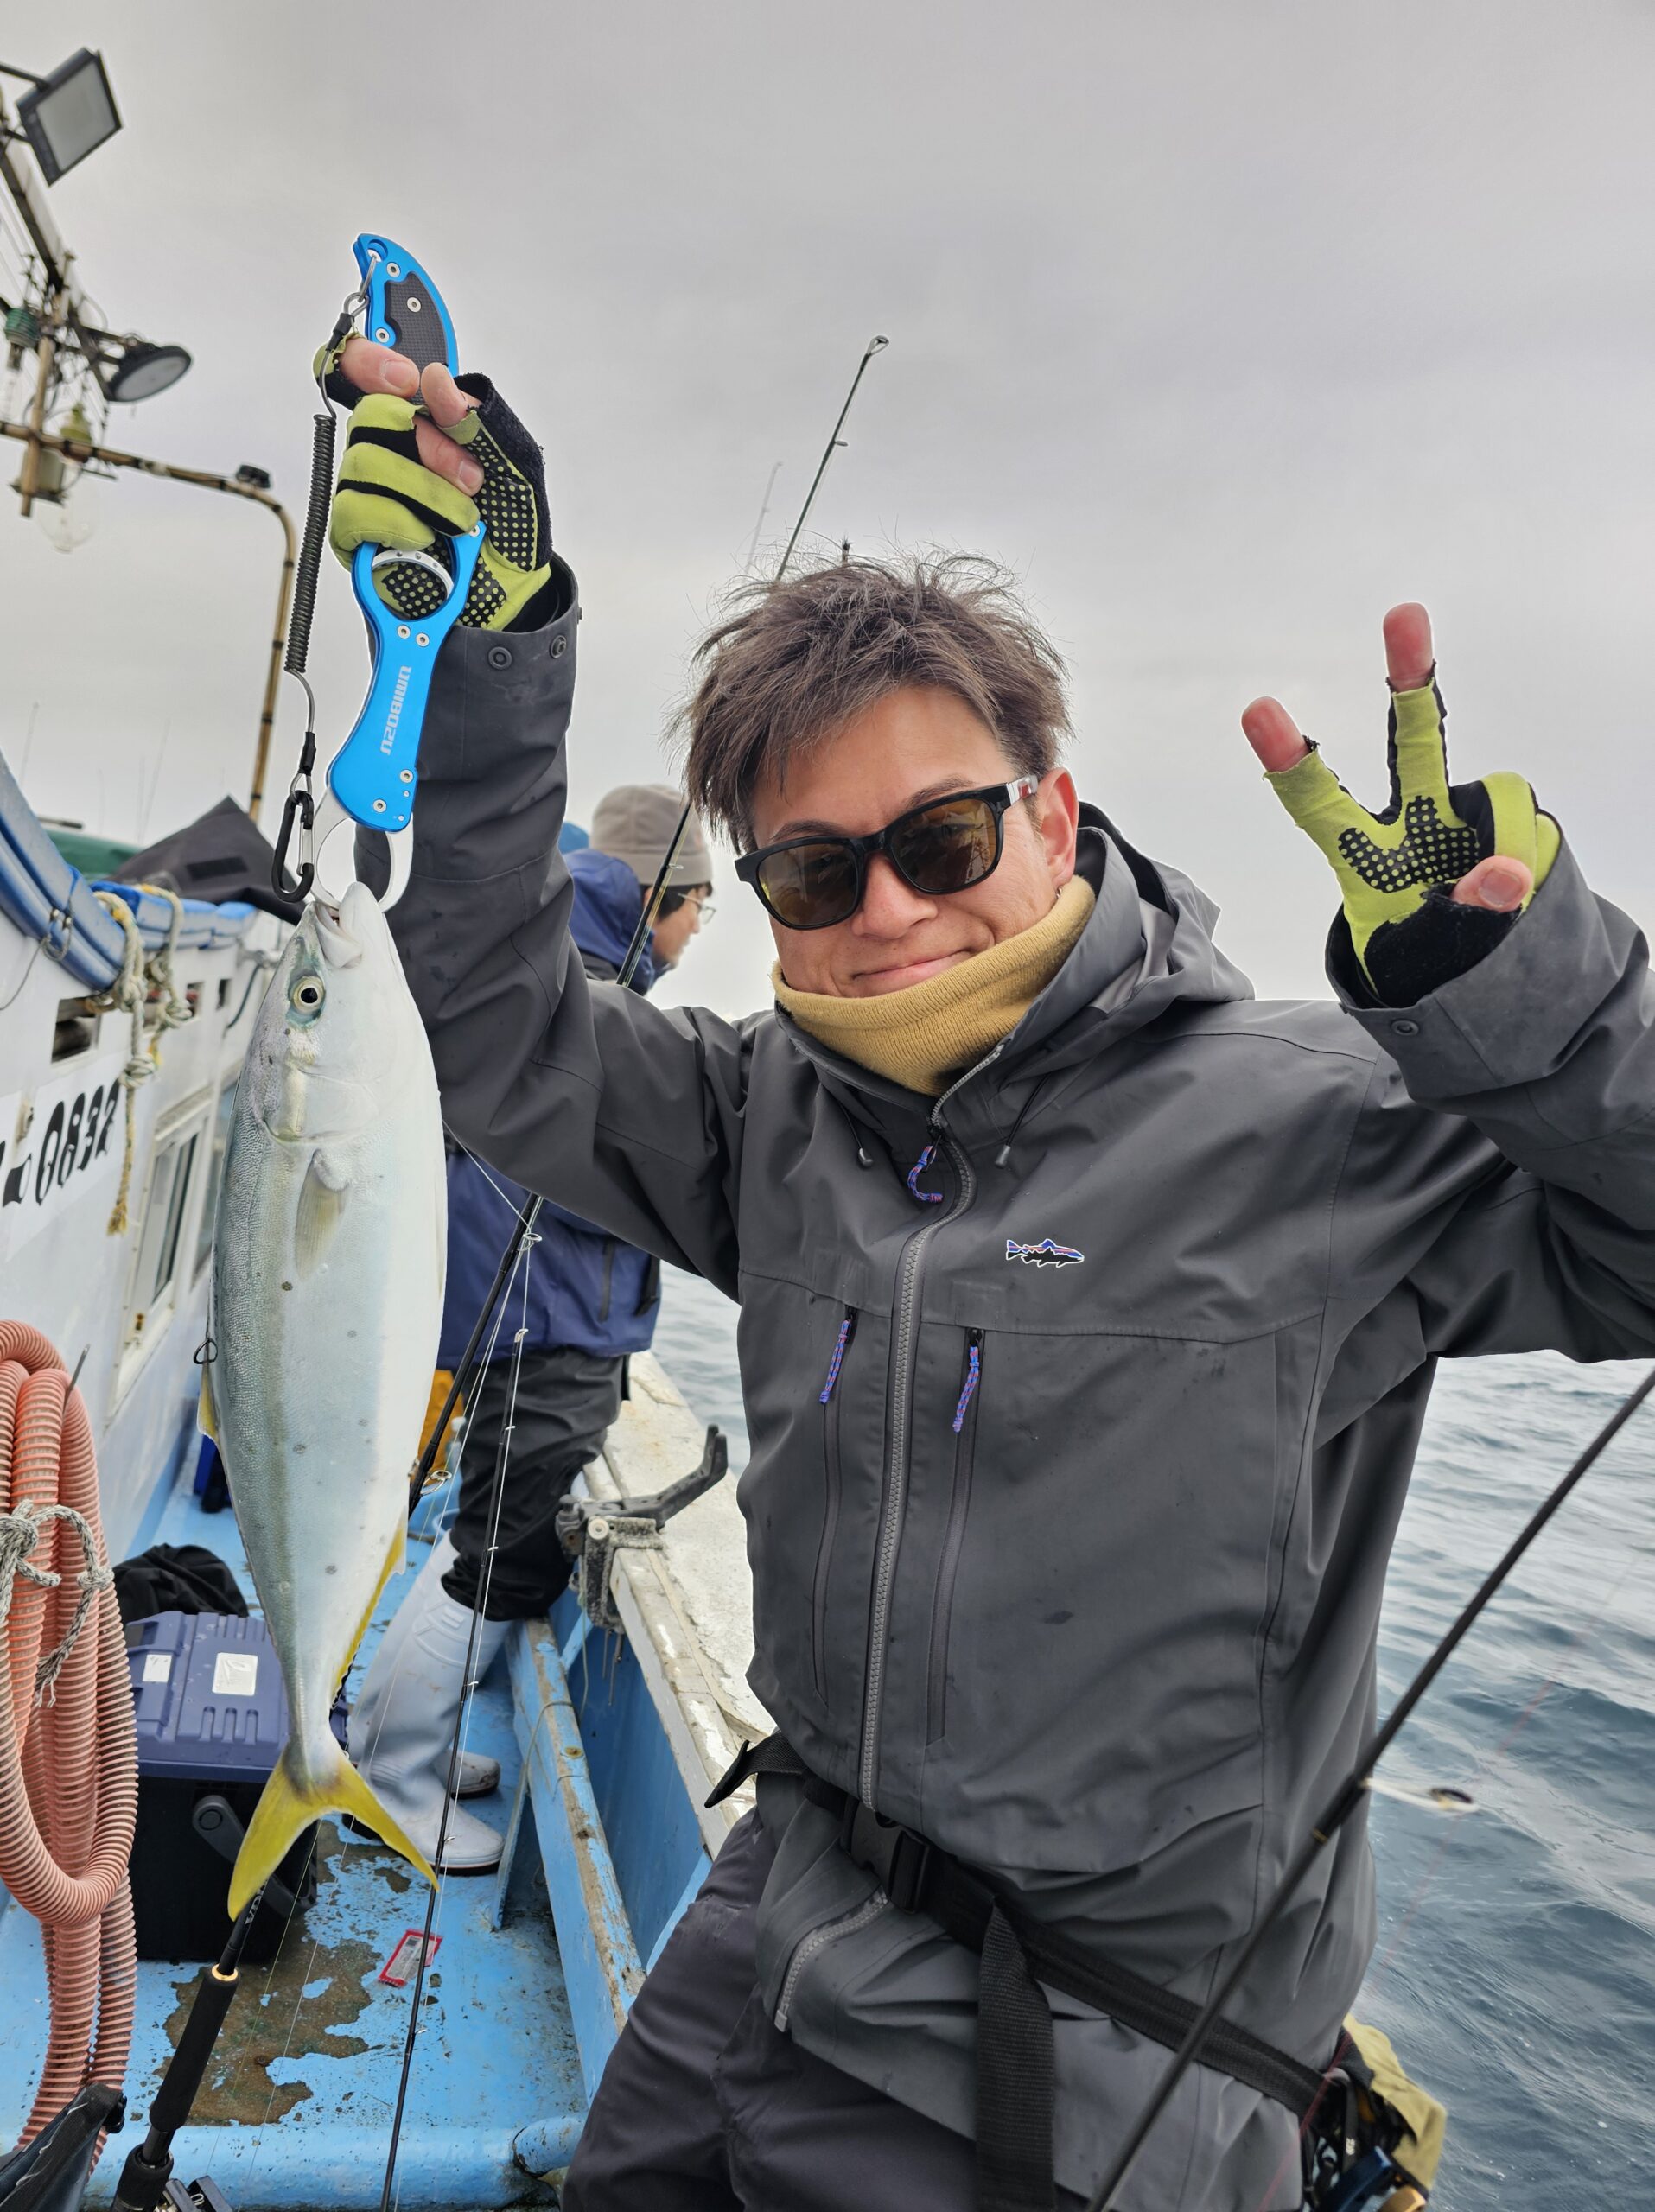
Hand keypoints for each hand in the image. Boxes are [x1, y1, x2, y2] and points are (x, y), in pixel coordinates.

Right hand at [321, 336, 552, 631]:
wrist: (508, 594)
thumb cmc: (510, 529)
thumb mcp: (516, 467)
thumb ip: (481, 423)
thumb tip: (439, 382)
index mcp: (418, 423)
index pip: (363, 370)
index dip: (368, 359)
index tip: (407, 378)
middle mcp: (386, 451)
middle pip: (370, 412)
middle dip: (428, 443)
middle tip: (471, 477)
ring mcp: (366, 490)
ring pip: (364, 460)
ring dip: (425, 490)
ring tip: (462, 520)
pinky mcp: (353, 535)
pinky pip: (354, 509)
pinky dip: (399, 521)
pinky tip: (426, 538)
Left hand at [1242, 604, 1559, 999]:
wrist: (1481, 983)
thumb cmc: (1431, 966)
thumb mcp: (1429, 963)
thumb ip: (1465, 923)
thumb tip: (1505, 874)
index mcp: (1365, 860)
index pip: (1318, 803)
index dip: (1289, 759)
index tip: (1256, 708)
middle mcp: (1414, 826)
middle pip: (1412, 744)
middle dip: (1410, 677)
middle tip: (1403, 611)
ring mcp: (1468, 822)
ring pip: (1501, 804)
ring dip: (1507, 854)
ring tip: (1492, 908)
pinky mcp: (1516, 826)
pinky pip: (1529, 832)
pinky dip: (1527, 866)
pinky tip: (1516, 892)